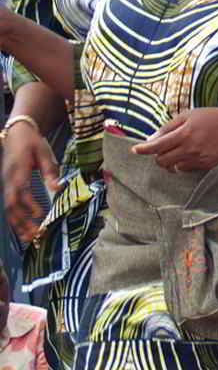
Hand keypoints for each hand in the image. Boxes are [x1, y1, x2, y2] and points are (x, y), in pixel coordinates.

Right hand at [2, 122, 57, 243]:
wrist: (16, 133)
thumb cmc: (32, 142)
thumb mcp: (44, 152)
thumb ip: (50, 170)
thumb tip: (58, 188)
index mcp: (18, 172)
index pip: (21, 193)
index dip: (30, 205)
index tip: (40, 214)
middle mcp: (8, 181)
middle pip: (11, 206)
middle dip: (21, 222)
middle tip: (33, 235)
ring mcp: (6, 184)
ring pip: (8, 208)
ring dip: (17, 224)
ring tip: (29, 237)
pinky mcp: (8, 186)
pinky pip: (9, 205)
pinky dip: (16, 217)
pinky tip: (24, 227)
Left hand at [131, 107, 217, 171]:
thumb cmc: (210, 117)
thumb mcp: (188, 115)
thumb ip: (168, 127)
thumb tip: (151, 139)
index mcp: (184, 133)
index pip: (157, 145)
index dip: (143, 149)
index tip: (135, 150)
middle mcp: (190, 148)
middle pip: (161, 160)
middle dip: (157, 156)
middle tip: (162, 149)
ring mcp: (198, 158)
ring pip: (172, 167)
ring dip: (170, 161)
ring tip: (177, 151)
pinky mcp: (205, 165)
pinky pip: (185, 169)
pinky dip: (182, 163)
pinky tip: (190, 154)